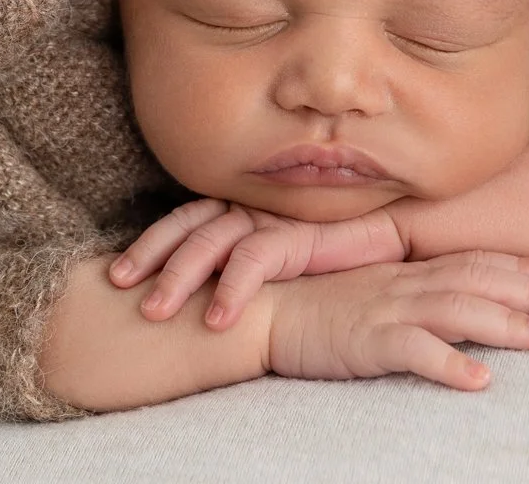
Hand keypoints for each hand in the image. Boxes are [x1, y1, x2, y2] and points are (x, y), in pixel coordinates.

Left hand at [109, 198, 420, 329]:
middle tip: (118, 284)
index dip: (152, 241)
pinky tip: (219, 318)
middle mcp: (256, 209)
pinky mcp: (301, 233)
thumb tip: (211, 291)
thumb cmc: (351, 247)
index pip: (188, 218)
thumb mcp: (292, 257)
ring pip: (212, 239)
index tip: (119, 273)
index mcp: (248, 210)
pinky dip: (234, 287)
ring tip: (155, 310)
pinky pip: (256, 257)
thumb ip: (257, 263)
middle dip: (149, 253)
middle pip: (188, 223)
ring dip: (180, 274)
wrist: (410, 230)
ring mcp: (276, 218)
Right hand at [265, 250, 528, 389]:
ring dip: (507, 324)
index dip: (515, 267)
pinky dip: (450, 363)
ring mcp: (385, 309)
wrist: (258, 311)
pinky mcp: (366, 340)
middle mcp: (401, 283)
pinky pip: (414, 351)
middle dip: (528, 290)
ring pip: (458, 310)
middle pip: (476, 280)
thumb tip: (441, 303)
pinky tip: (481, 379)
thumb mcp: (363, 291)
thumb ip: (401, 292)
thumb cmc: (307, 306)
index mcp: (402, 271)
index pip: (469, 262)